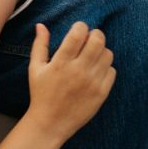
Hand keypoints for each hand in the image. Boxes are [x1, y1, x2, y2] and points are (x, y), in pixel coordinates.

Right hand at [24, 22, 114, 140]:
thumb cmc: (41, 94)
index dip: (80, 26)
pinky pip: (112, 71)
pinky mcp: (101, 94)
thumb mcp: (35, 68)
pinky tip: (96, 71)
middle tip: (89, 39)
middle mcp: (78, 71)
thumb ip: (39, 45)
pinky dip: (106, 68)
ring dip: (101, 51)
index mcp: (61, 62)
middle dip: (95, 34)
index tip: (78, 30)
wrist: (50, 123)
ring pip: (107, 54)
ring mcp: (92, 83)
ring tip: (92, 56)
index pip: (78, 33)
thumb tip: (41, 25)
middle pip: (98, 40)